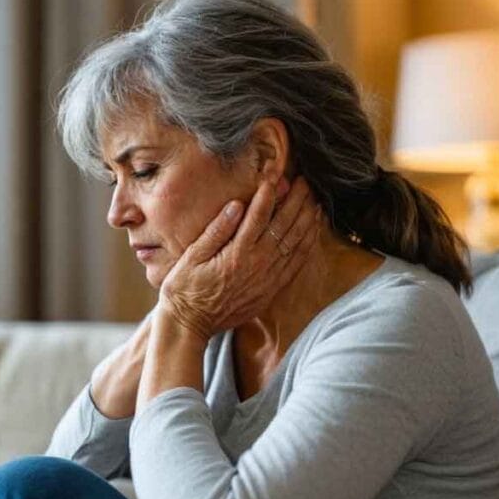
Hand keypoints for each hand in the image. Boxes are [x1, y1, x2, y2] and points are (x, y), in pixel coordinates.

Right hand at [157, 172, 322, 343]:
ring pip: (295, 243)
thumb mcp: (191, 257)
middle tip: (304, 181)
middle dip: (295, 200)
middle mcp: (258, 265)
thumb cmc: (184, 289)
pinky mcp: (271, 290)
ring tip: (314, 200)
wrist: (191, 325)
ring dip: (307, 219)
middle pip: (283, 225)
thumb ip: (216, 231)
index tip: (275, 173)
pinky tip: (313, 231)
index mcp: (237, 253)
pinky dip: (307, 244)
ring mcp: (268, 279)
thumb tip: (235, 205)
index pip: (259, 215)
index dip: (269, 192)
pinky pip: (296, 264)